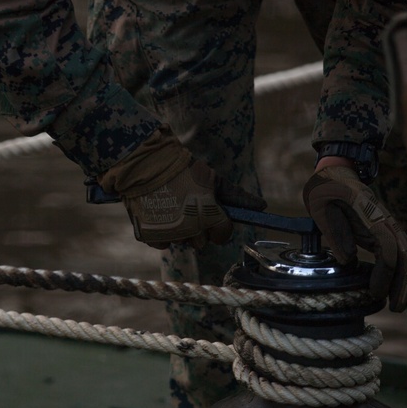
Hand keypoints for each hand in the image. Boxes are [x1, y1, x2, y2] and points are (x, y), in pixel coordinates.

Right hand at [97, 127, 234, 248]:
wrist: (145, 164)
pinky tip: (159, 215)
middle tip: (188, 209)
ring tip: (171, 208)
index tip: (213, 217)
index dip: (220, 226)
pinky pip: (162, 243)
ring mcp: (170, 235)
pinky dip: (161, 233)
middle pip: (201, 242)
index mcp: (209, 216)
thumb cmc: (182, 169)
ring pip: (181, 242)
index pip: (223, 235)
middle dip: (198, 229)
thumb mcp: (212, 178)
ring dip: (179, 230)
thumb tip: (261, 207)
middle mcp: (191, 230)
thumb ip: (236, 196)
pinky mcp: (150, 237)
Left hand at [303, 162, 406, 311]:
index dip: (384, 273)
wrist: (335, 173)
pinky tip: (401, 290)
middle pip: (406, 255)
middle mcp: (386, 222)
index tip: (374, 293)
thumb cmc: (326, 189)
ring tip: (401, 305)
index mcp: (370, 215)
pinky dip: (405, 272)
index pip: (387, 248)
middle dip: (404, 283)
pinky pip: (402, 253)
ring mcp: (388, 226)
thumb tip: (347, 259)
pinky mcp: (385, 232)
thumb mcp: (321, 205)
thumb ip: (334, 230)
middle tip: (396, 308)